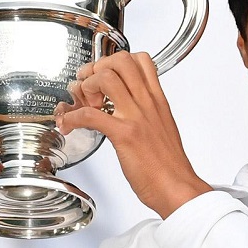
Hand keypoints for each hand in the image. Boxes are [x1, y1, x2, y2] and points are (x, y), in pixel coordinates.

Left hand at [55, 52, 211, 217]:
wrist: (178, 188)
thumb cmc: (170, 167)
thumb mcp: (163, 129)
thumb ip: (147, 116)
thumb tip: (130, 112)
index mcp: (157, 100)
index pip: (141, 60)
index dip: (116, 61)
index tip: (104, 76)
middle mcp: (147, 103)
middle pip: (120, 60)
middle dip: (97, 67)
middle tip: (89, 86)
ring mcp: (135, 117)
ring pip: (105, 78)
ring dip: (86, 87)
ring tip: (83, 104)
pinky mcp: (124, 135)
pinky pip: (89, 115)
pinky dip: (72, 117)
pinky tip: (69, 125)